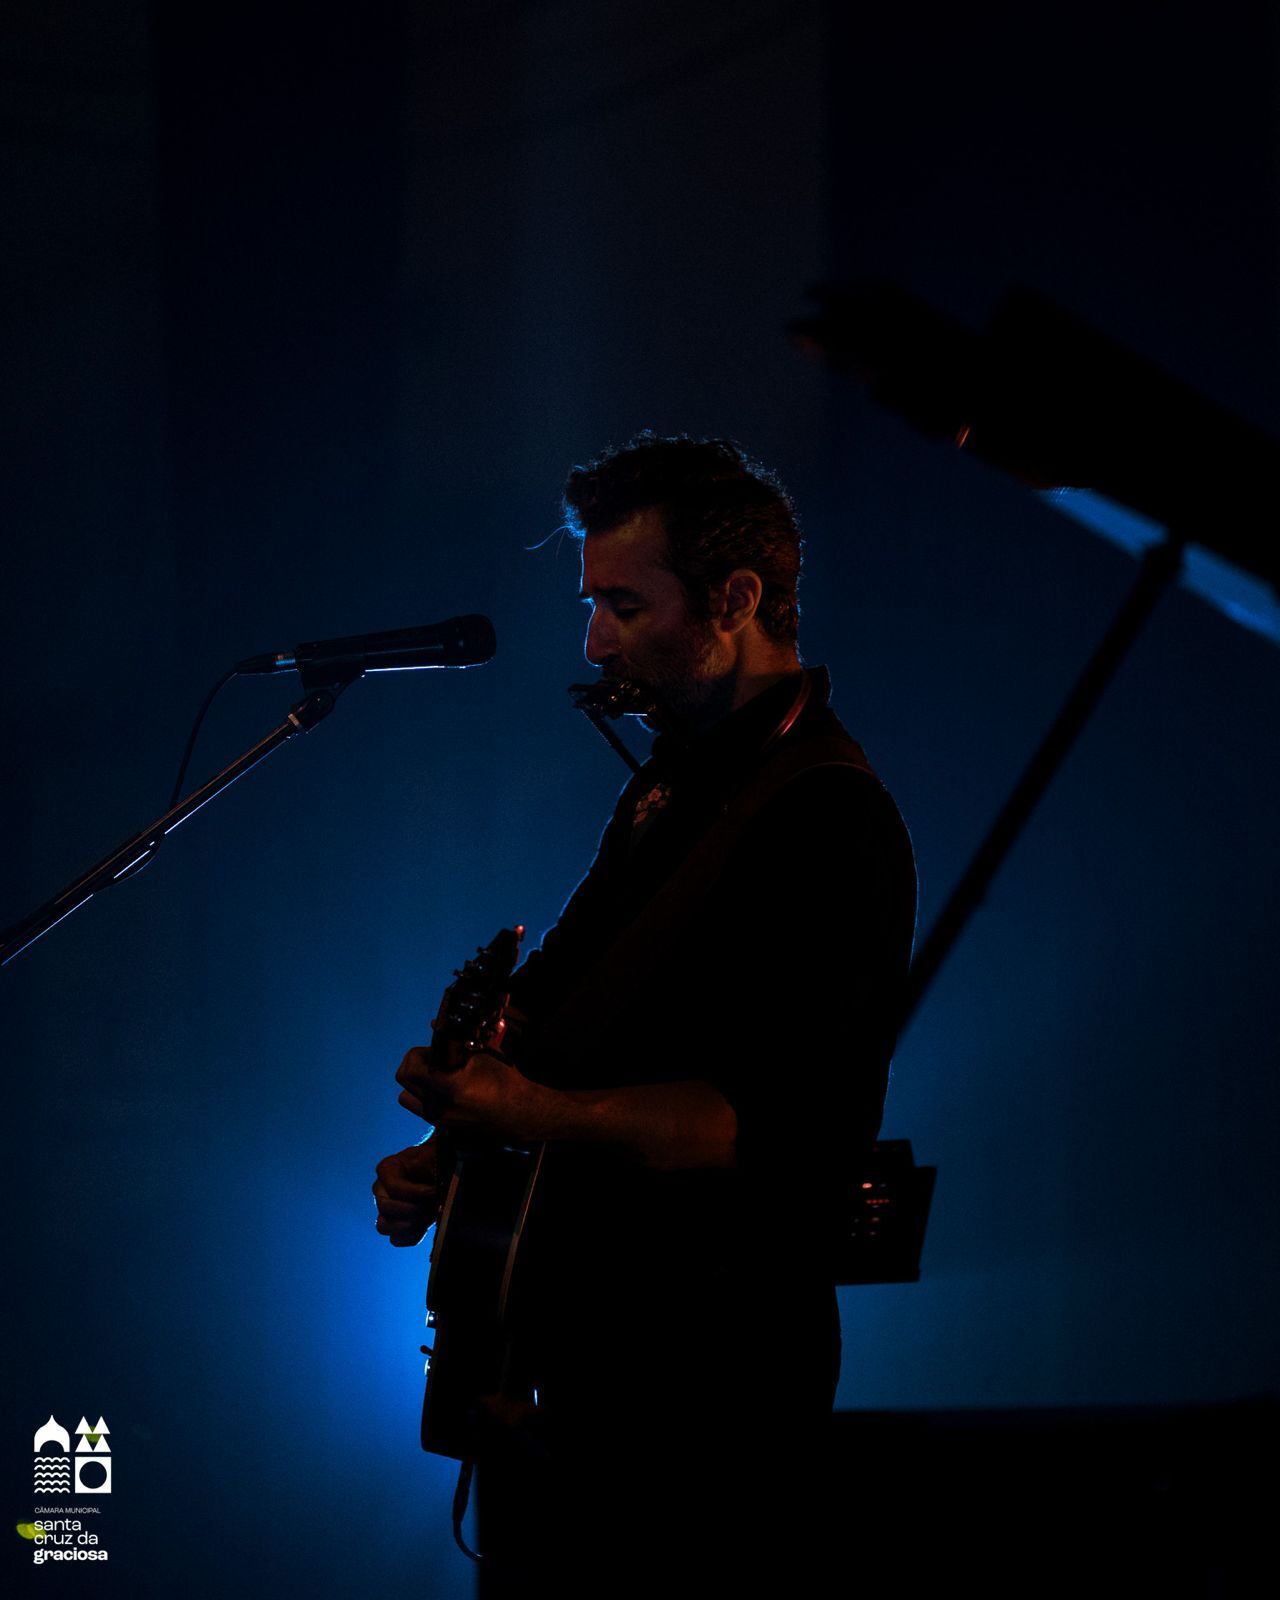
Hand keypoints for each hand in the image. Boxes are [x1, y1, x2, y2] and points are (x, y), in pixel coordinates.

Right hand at [372, 1139, 438, 1246]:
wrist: (440, 1171)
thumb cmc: (436, 1160)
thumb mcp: (434, 1156)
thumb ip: (433, 1168)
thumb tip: (440, 1191)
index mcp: (388, 1169)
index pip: (394, 1188)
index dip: (416, 1193)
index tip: (435, 1192)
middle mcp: (381, 1190)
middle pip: (386, 1208)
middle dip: (414, 1209)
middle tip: (434, 1205)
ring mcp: (385, 1209)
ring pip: (384, 1226)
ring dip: (410, 1224)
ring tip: (430, 1214)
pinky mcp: (395, 1225)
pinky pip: (396, 1239)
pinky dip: (413, 1235)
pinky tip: (427, 1224)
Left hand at [395, 1042, 545, 1141]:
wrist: (517, 1112)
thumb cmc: (503, 1080)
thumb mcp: (481, 1054)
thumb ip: (454, 1040)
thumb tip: (432, 1023)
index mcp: (448, 1087)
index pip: (409, 1069)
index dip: (417, 1053)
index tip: (434, 1048)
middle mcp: (438, 1105)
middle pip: (403, 1079)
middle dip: (416, 1063)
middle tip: (436, 1057)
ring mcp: (437, 1117)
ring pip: (406, 1094)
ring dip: (415, 1080)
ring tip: (436, 1073)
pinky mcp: (440, 1124)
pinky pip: (417, 1105)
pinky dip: (422, 1093)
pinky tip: (441, 1087)